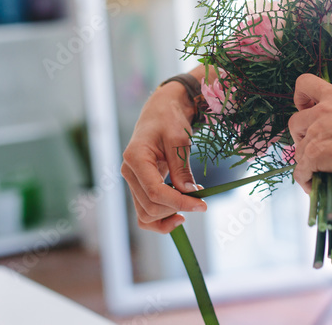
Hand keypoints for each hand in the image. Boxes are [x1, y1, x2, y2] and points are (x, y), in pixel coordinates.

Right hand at [121, 82, 207, 232]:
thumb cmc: (169, 120)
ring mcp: (132, 181)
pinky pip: (145, 212)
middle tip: (201, 201)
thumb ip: (181, 167)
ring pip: (145, 214)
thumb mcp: (179, 139)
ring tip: (191, 205)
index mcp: (135, 157)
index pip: (155, 191)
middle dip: (177, 208)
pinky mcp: (139, 186)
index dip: (179, 202)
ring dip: (169, 216)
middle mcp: (129, 172)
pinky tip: (179, 214)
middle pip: (150, 206)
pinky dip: (160, 219)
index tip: (202, 205)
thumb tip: (190, 193)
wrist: (161, 112)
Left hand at [288, 74, 331, 193]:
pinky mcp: (315, 154)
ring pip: (298, 151)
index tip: (307, 108)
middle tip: (314, 147)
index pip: (305, 84)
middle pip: (295, 123)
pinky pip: (301, 170)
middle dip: (301, 137)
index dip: (301, 99)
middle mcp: (321, 112)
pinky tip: (314, 187)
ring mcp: (315, 133)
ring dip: (306, 162)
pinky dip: (305, 180)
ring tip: (317, 173)